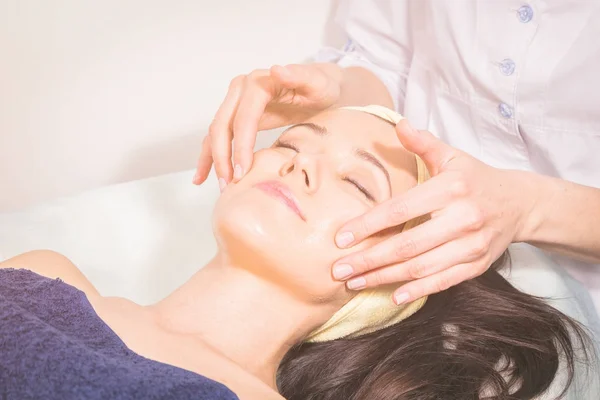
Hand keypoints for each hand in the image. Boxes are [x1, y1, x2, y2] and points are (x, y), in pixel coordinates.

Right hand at [193, 63, 342, 188]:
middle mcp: (240, 89)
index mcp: (258, 84)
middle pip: (222, 126)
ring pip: (216, 133)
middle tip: (230, 185)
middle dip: (223, 158)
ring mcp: (235, 102)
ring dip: (214, 160)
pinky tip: (203, 177)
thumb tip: (277, 70)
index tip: (243, 172)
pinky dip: (209, 156)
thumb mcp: (317, 82)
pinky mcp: (235, 115)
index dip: (241, 147)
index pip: (243, 119)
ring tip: (221, 187)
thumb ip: (300, 76)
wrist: (319, 87)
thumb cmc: (321, 87)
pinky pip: (217, 137)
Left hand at [332, 120, 536, 303]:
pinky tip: (392, 296)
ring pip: (421, 268)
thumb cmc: (476, 178)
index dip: (369, 225)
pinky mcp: (477, 265)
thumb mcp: (452, 156)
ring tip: (355, 282)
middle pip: (407, 245)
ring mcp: (471, 245)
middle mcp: (462, 219)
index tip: (341, 237)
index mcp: (451, 188)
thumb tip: (398, 123)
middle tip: (339, 269)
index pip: (401, 210)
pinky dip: (416, 291)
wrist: (521, 204)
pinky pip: (443, 282)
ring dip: (384, 277)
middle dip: (369, 259)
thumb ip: (423, 143)